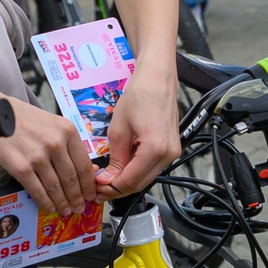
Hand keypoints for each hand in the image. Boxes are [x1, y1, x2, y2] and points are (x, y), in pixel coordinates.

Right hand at [0, 97, 98, 218]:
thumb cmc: (24, 118)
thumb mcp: (53, 124)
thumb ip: (68, 144)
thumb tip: (85, 169)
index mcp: (67, 131)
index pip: (84, 165)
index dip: (88, 184)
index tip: (90, 194)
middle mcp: (55, 143)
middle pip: (72, 178)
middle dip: (77, 197)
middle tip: (79, 206)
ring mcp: (38, 156)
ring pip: (56, 187)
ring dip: (62, 202)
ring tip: (65, 209)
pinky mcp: (21, 167)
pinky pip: (37, 191)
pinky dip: (45, 202)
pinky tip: (49, 206)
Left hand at [98, 72, 179, 196]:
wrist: (157, 79)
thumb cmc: (139, 95)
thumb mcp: (118, 129)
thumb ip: (115, 158)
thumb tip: (108, 178)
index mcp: (155, 149)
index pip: (130, 180)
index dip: (110, 188)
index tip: (95, 188)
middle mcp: (168, 154)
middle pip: (140, 183)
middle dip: (117, 188)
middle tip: (97, 188)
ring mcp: (172, 152)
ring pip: (146, 177)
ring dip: (126, 181)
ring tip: (107, 178)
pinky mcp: (171, 148)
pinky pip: (152, 167)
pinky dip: (136, 171)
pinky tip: (121, 168)